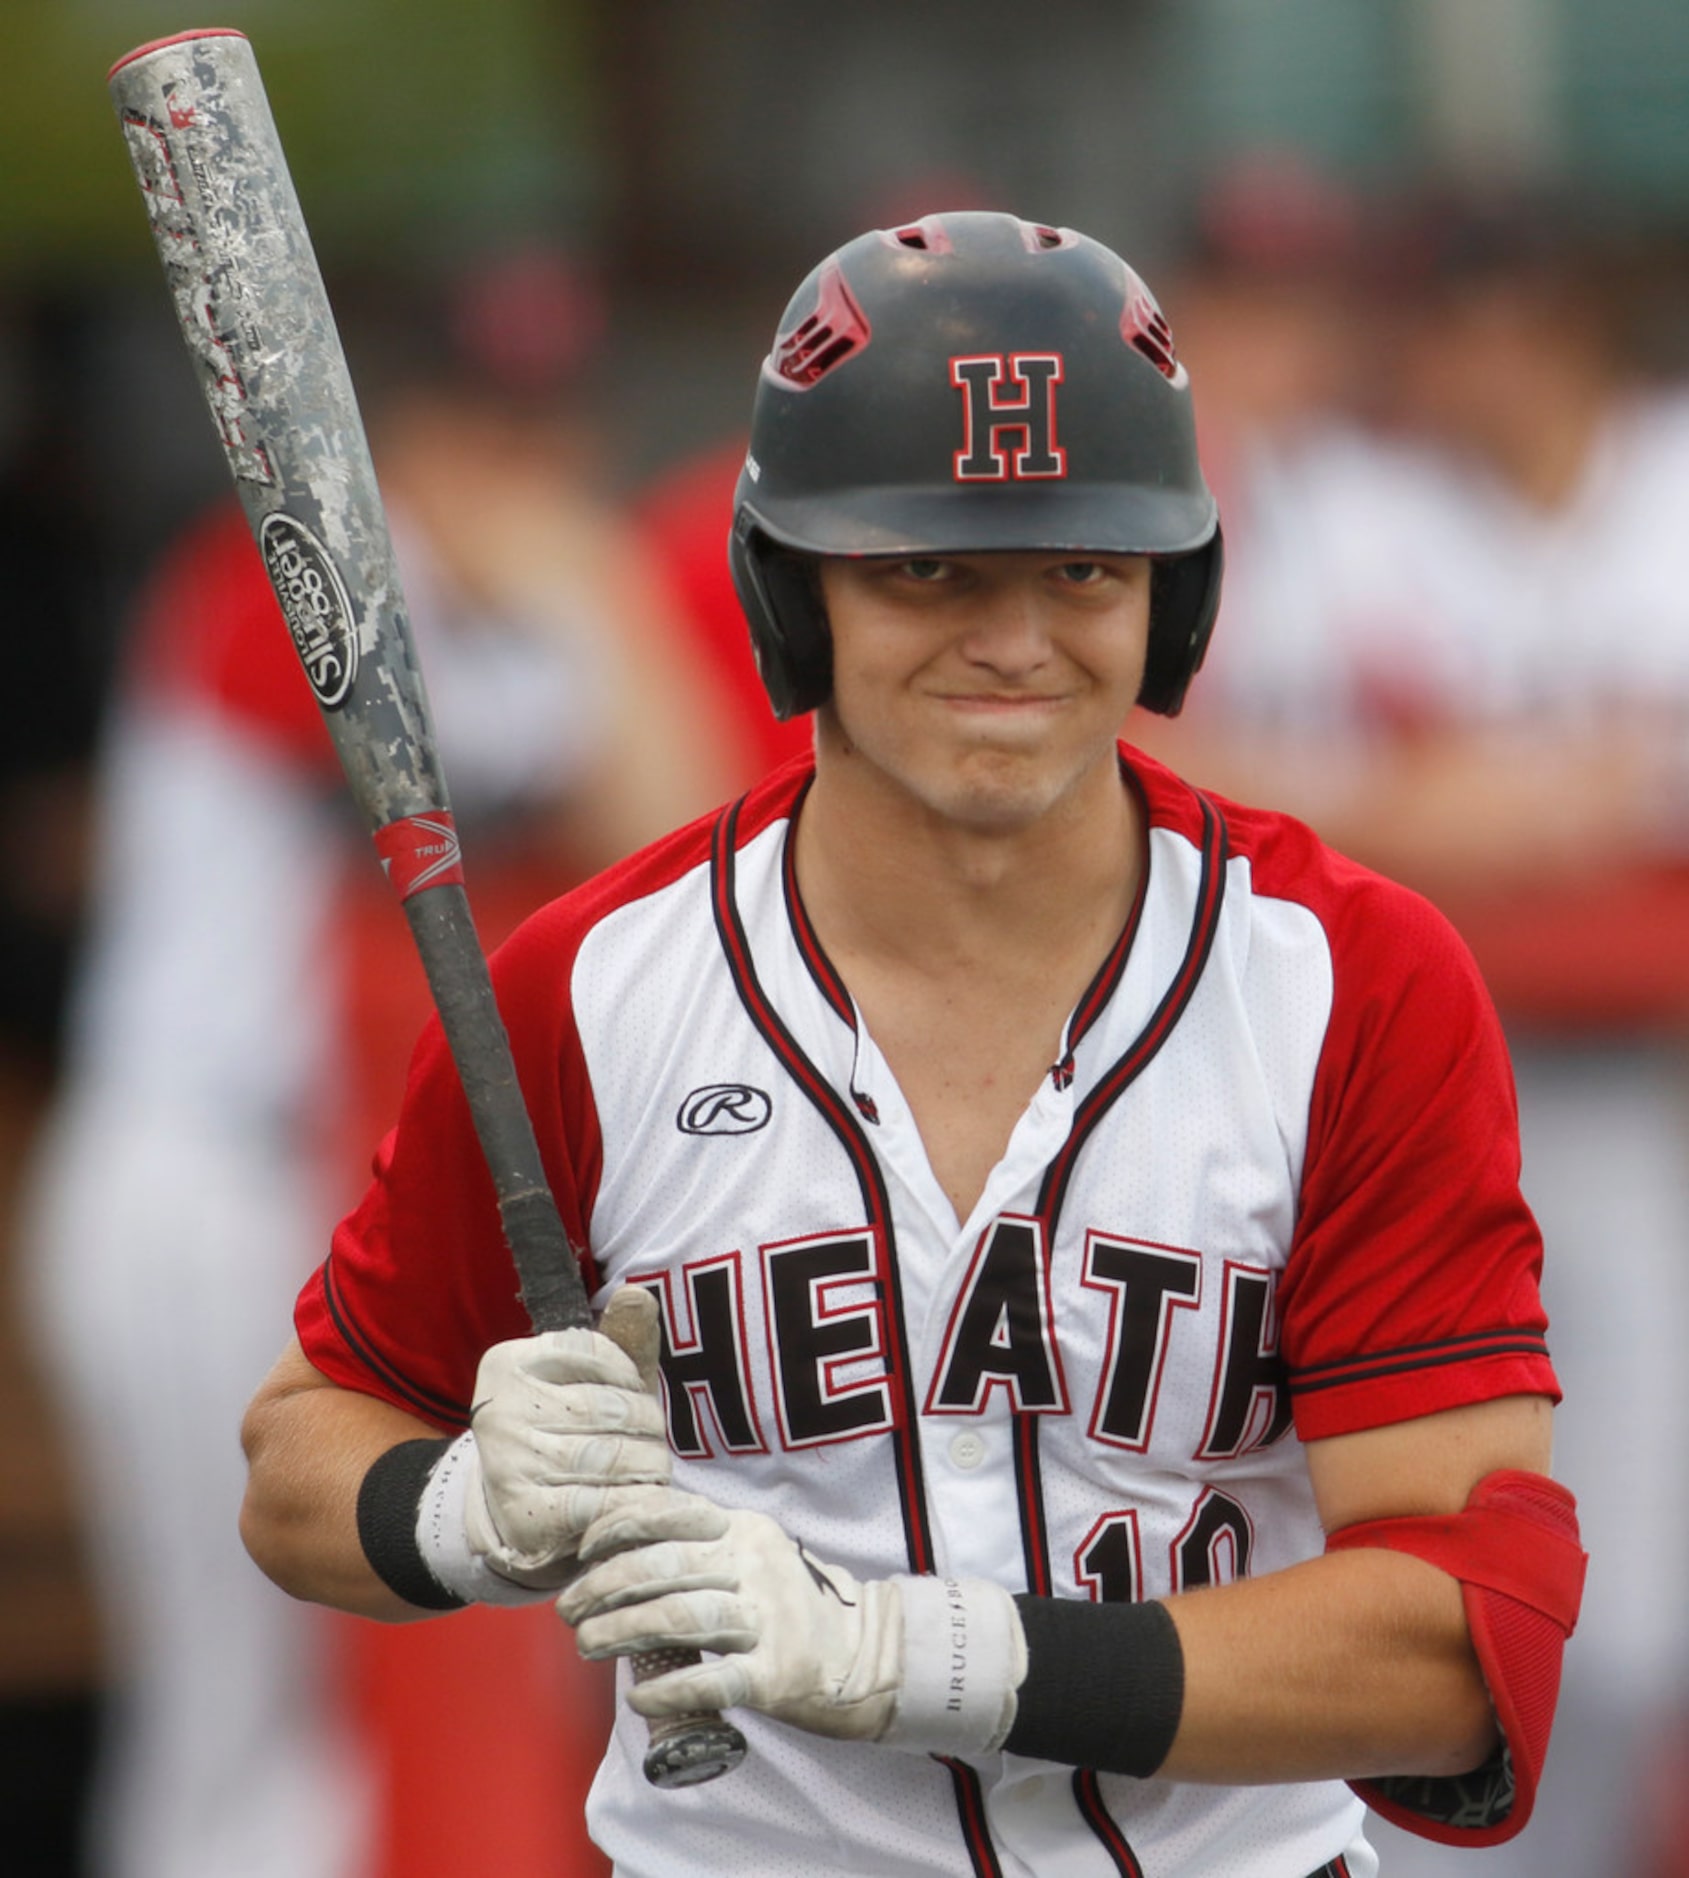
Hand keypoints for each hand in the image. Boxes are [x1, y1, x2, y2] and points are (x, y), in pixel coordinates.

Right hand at [464, 1286, 671, 1588]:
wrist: (527, 1515)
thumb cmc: (574, 1433)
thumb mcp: (598, 1382)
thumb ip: (622, 1340)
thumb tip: (636, 1294)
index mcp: (508, 1362)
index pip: (597, 1351)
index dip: (631, 1378)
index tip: (633, 1396)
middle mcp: (499, 1408)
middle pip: (609, 1407)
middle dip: (648, 1427)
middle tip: (652, 1443)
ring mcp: (507, 1462)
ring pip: (610, 1455)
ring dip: (648, 1467)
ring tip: (648, 1472)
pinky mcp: (524, 1513)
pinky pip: (599, 1502)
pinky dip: (632, 1503)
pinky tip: (639, 1502)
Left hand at [557, 1489, 1025, 1754]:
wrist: (863, 1654)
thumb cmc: (783, 1606)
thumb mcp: (746, 1555)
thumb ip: (694, 1548)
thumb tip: (609, 1556)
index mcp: (741, 1527)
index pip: (666, 1512)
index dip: (614, 1529)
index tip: (581, 1554)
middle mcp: (754, 1562)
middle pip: (661, 1567)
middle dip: (602, 1588)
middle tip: (569, 1611)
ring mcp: (768, 1617)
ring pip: (678, 1617)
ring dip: (620, 1632)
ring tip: (588, 1646)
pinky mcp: (777, 1672)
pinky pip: (711, 1679)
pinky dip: (666, 1690)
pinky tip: (638, 1699)